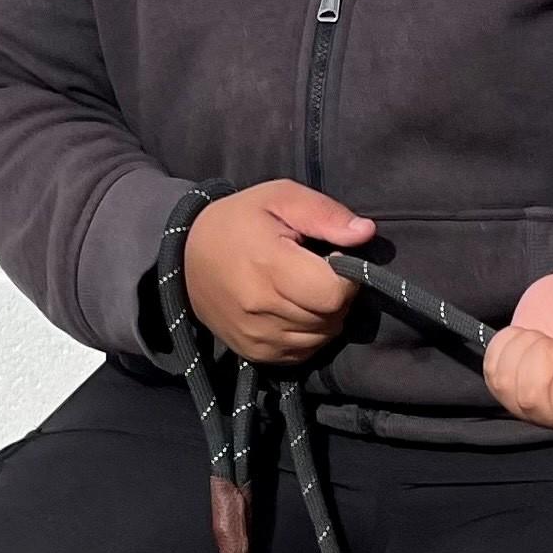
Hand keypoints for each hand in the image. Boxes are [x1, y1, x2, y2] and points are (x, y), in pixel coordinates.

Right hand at [183, 181, 375, 365]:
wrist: (187, 257)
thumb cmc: (239, 221)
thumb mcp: (280, 198)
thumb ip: (325, 215)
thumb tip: (366, 233)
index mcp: (270, 267)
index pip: (335, 293)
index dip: (346, 276)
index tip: (333, 259)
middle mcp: (263, 310)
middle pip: (332, 317)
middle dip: (336, 294)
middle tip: (316, 271)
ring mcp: (258, 338)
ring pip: (322, 337)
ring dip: (325, 316)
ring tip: (303, 289)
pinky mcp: (255, 354)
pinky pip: (303, 352)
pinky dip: (309, 333)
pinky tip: (294, 309)